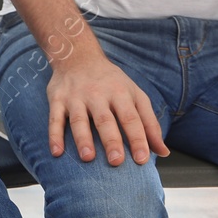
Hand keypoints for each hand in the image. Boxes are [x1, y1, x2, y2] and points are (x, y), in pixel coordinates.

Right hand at [46, 54, 168, 165]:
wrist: (77, 55)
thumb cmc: (111, 82)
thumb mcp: (135, 95)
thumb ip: (149, 123)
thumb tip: (163, 152)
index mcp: (120, 93)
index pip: (131, 118)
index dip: (137, 139)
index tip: (142, 159)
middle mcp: (97, 94)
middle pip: (105, 119)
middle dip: (111, 140)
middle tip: (116, 161)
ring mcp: (75, 97)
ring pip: (79, 119)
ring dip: (83, 138)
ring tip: (87, 157)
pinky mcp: (57, 99)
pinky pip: (54, 118)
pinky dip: (54, 135)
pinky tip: (57, 151)